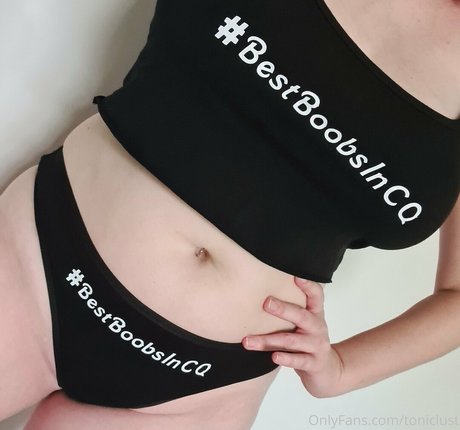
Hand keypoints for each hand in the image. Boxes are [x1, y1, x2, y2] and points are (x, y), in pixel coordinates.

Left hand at [242, 277, 343, 397]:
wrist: (328, 369)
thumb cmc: (308, 339)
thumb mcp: (303, 321)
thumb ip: (290, 306)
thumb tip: (261, 289)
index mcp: (315, 312)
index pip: (316, 294)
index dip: (308, 284)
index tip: (296, 275)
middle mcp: (317, 326)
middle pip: (301, 315)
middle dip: (283, 309)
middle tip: (266, 303)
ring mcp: (317, 345)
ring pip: (292, 340)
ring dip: (269, 340)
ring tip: (248, 341)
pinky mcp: (314, 363)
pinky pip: (298, 360)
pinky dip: (286, 358)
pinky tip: (273, 356)